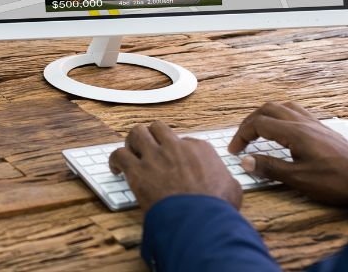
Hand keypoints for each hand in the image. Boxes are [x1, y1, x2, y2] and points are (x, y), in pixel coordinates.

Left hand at [108, 121, 241, 210]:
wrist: (199, 220)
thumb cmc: (216, 208)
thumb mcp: (232, 188)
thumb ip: (225, 178)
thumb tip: (225, 182)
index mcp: (199, 148)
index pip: (183, 139)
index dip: (175, 150)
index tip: (172, 160)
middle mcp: (175, 146)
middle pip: (157, 128)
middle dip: (151, 136)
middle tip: (147, 148)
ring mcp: (155, 156)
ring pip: (136, 133)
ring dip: (132, 142)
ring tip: (131, 152)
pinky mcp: (137, 171)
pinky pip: (119, 154)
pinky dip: (115, 160)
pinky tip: (115, 169)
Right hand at [228, 102, 347, 206]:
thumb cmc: (336, 180)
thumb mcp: (298, 178)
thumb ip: (270, 167)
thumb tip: (246, 161)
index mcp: (294, 132)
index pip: (259, 124)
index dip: (241, 135)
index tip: (234, 151)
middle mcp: (303, 122)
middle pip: (268, 109)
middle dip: (250, 122)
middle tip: (242, 139)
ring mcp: (314, 123)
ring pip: (283, 106)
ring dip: (265, 115)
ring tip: (258, 130)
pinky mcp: (322, 129)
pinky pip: (296, 111)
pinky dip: (281, 116)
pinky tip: (283, 130)